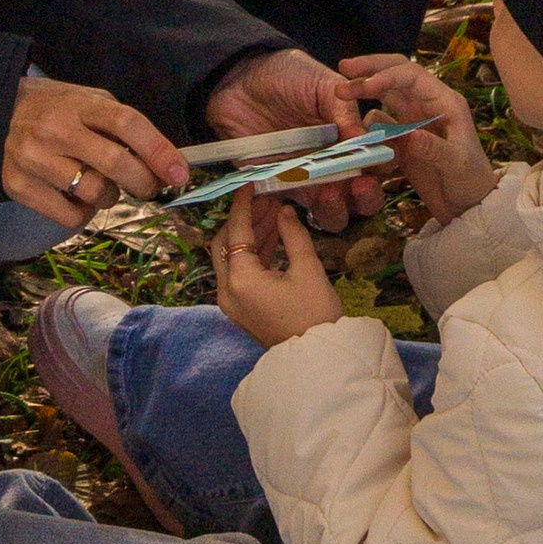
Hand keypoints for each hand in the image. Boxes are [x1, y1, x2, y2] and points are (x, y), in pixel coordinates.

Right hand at [2, 73, 186, 229]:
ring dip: (110, 196)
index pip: (126, 123)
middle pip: (115, 163)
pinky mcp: (18, 186)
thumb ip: (123, 126)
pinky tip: (77, 198)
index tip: (179, 174)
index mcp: (80, 105)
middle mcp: (55, 129)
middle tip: (149, 187)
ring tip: (99, 184)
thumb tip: (165, 163)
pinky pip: (69, 216)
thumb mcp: (91, 103)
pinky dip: (84, 214)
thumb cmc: (59, 110)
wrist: (0, 113)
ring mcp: (33, 158)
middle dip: (144, 182)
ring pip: (94, 193)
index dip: (158, 150)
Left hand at [204, 47, 371, 225]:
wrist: (238, 79)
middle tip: (360, 184)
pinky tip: (295, 188)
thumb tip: (366, 139)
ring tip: (328, 191)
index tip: (386, 161)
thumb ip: (344, 110)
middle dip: (367, 197)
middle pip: (361, 199)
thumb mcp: (323, 84)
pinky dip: (296, 209)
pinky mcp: (277, 188)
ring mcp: (306, 181)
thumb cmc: (287, 76)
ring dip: (336, 209)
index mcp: (351, 140)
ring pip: (331, 214)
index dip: (386, 167)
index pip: (378, 163)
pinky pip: (290, 212)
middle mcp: (334, 166)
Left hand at [212, 191, 343, 345]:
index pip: (236, 231)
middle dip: (245, 219)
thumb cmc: (316, 315)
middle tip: (267, 200)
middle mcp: (227, 290)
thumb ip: (293, 234)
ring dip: (250, 235)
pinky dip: (252, 254)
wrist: (317, 358)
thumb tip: (283, 210)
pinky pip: (239, 273)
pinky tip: (272, 237)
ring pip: (231, 257)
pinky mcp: (241, 308)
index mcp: (240, 279)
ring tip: (274, 213)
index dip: (243, 205)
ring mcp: (232, 301)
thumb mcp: (308, 269)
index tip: (250, 185)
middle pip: (225, 243)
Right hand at [341, 52, 493, 226]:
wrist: (470, 207)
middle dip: (370, 69)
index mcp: (444, 101)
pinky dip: (367, 129)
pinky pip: (379, 126)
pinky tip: (359, 138)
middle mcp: (427, 105)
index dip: (386, 75)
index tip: (363, 85)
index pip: (411, 75)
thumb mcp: (457, 165)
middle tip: (342, 69)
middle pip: (395, 75)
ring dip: (363, 97)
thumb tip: (406, 134)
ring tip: (340, 98)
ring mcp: (413, 121)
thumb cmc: (472, 181)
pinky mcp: (402, 140)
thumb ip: (433, 148)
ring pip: (383, 98)